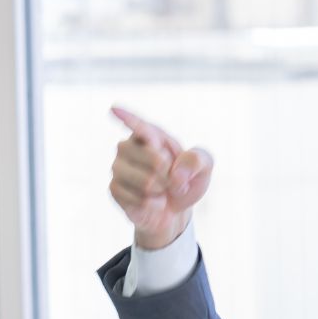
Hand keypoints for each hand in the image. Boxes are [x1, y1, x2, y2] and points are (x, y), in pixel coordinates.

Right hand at [108, 105, 213, 250]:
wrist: (175, 210)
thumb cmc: (186, 181)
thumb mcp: (204, 167)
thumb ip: (198, 160)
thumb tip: (176, 171)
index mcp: (150, 134)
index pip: (139, 124)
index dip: (127, 117)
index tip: (113, 108)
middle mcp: (129, 146)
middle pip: (153, 157)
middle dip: (172, 174)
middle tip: (172, 178)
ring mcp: (118, 167)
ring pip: (144, 181)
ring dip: (161, 190)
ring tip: (162, 190)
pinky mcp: (114, 188)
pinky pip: (136, 198)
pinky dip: (152, 204)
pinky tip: (153, 202)